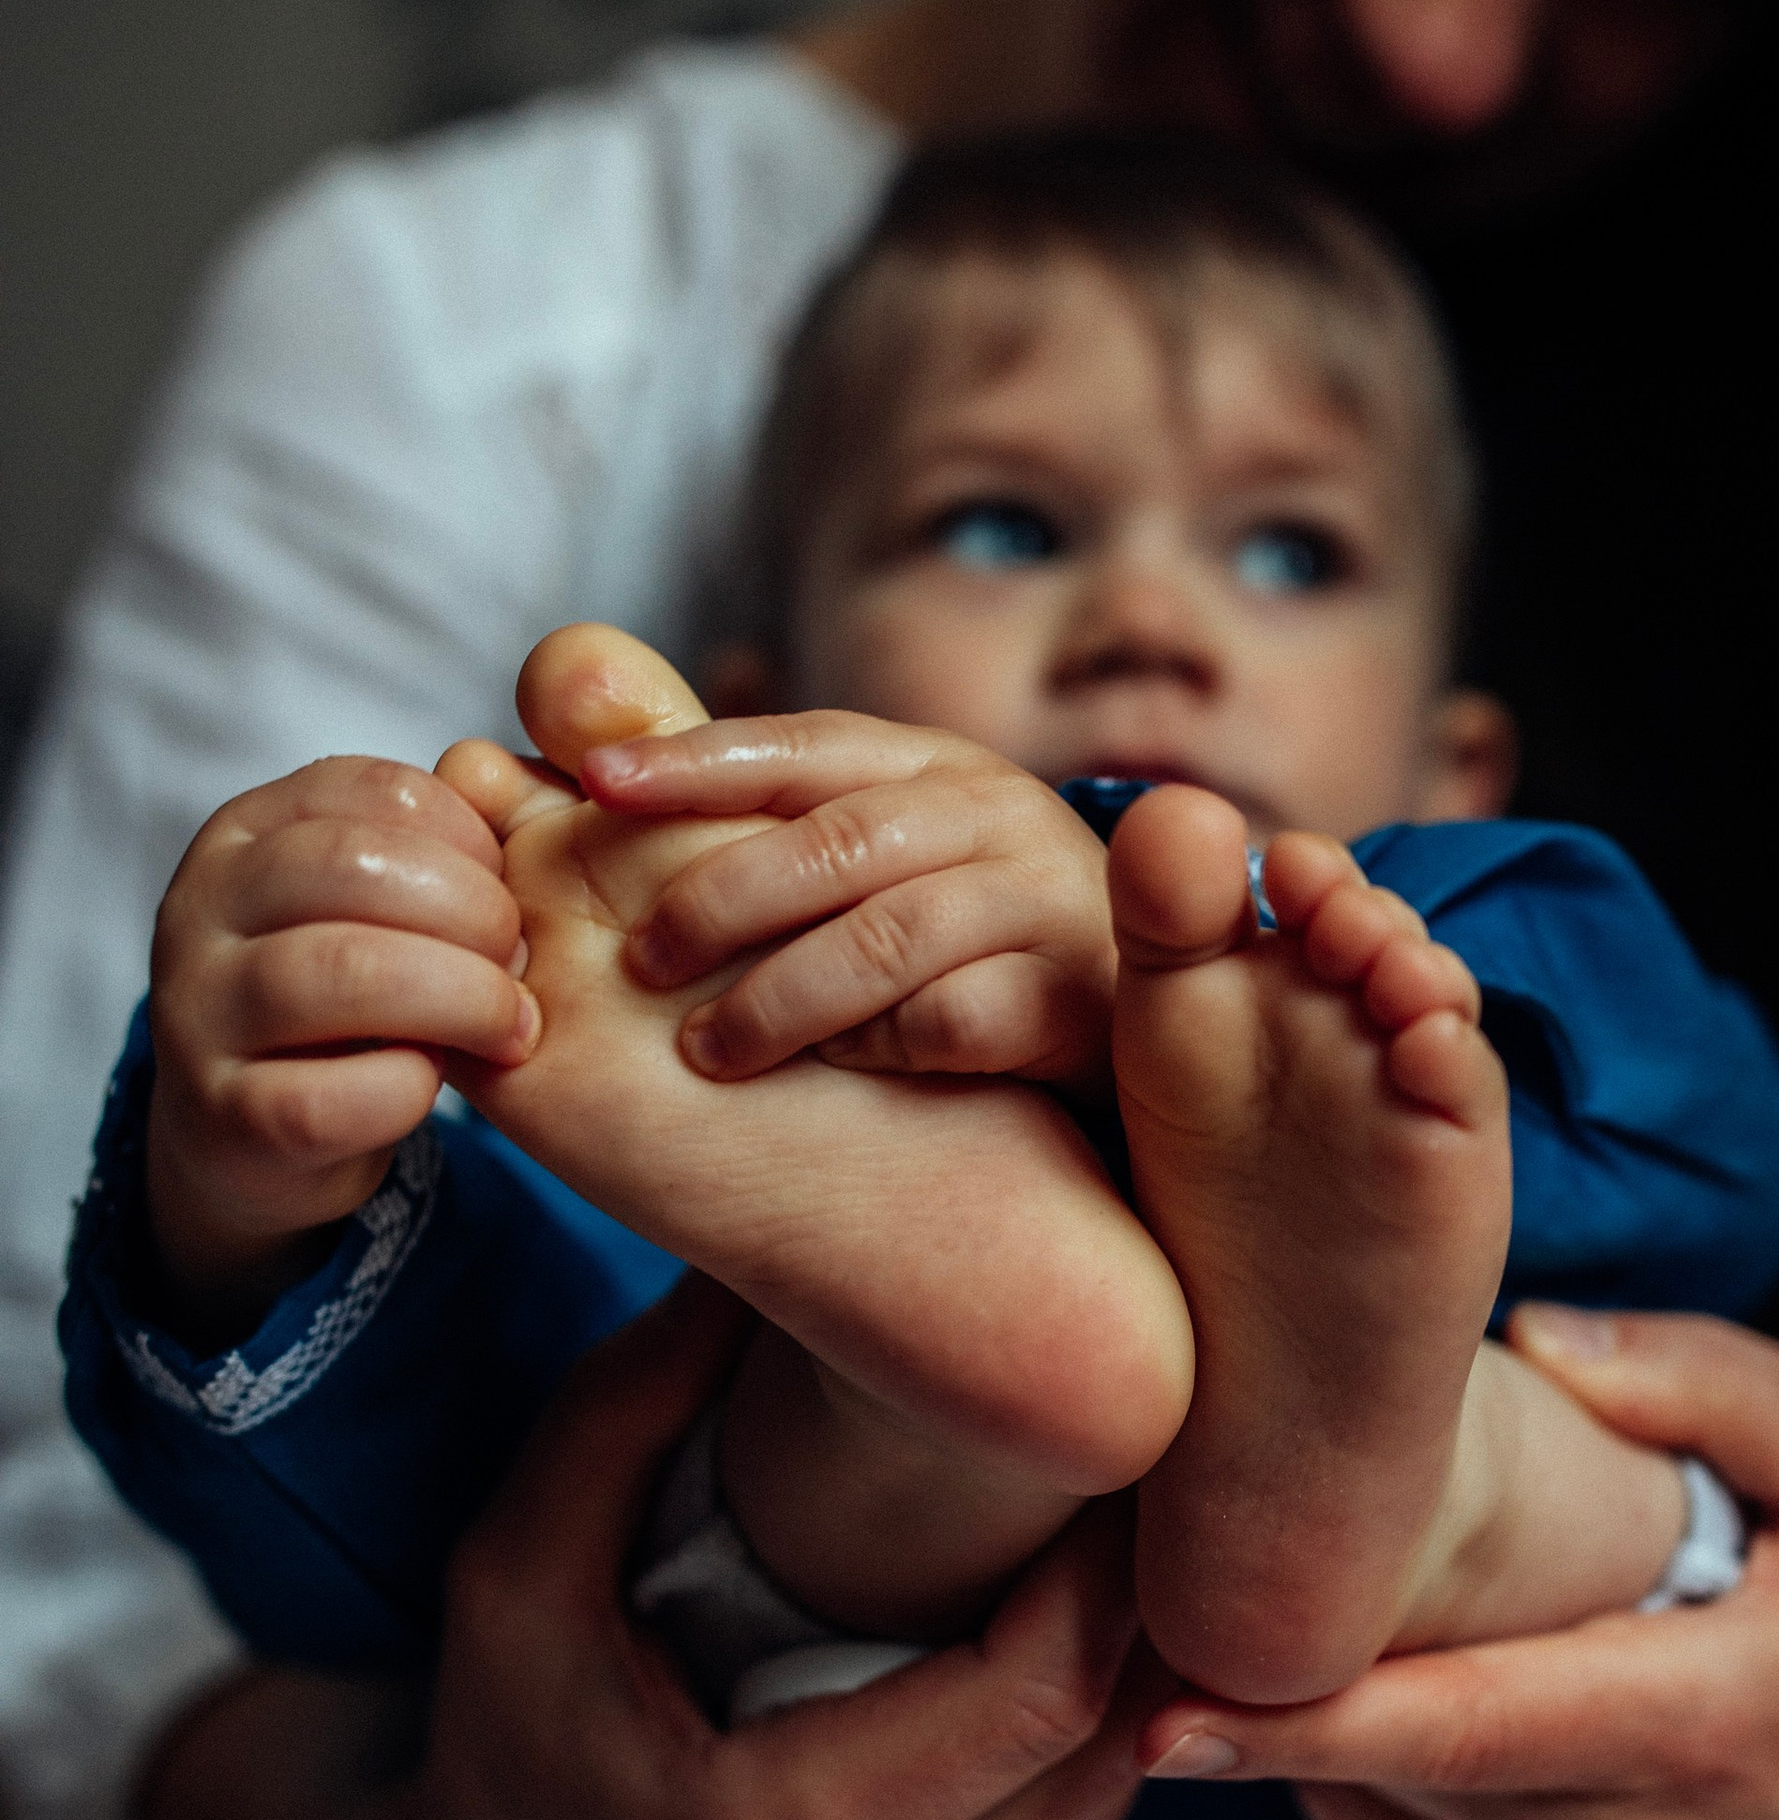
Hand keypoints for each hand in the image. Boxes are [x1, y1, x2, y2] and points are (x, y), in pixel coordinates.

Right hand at [137, 1278, 1159, 1819]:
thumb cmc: (510, 1734)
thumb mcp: (517, 1567)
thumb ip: (629, 1412)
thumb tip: (749, 1254)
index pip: (1040, 1694)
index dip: (1111, 1561)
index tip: (1132, 1427)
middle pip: (1111, 1734)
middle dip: (1146, 1587)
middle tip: (1157, 1438)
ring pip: (1122, 1782)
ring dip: (1137, 1649)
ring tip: (1124, 1508)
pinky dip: (1099, 1720)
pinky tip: (1069, 1618)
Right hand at [144, 757, 536, 1336]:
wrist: (258, 1136)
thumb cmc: (352, 999)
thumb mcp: (378, 902)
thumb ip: (436, 844)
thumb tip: (507, 784)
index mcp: (249, 833)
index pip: (379, 791)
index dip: (472, 839)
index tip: (507, 887)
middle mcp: (204, 908)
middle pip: (356, 868)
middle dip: (475, 914)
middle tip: (519, 961)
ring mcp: (200, 1013)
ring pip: (341, 972)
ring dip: (461, 998)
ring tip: (507, 1027)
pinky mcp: (225, 1116)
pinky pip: (330, 1094)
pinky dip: (407, 1087)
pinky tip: (432, 1079)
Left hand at [580, 714, 1115, 1090]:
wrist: (1143, 1052)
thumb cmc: (981, 956)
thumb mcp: (897, 867)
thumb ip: (778, 823)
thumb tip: (594, 762)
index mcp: (941, 769)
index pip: (806, 746)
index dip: (696, 760)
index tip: (593, 789)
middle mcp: (1002, 816)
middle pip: (837, 841)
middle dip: (720, 900)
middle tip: (638, 963)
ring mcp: (1049, 902)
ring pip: (889, 934)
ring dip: (781, 998)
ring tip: (706, 1051)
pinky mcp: (1082, 998)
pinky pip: (958, 1018)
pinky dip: (883, 1045)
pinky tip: (835, 1073)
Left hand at [1135, 1309, 1778, 1819]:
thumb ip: (1710, 1383)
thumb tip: (1536, 1342)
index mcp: (1695, 1728)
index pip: (1453, 1727)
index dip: (1298, 1714)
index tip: (1161, 1699)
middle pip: (1382, 1760)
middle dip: (1268, 1668)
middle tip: (1186, 1560)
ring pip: (1369, 1805)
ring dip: (1314, 1711)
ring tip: (1300, 1594)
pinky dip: (1361, 1764)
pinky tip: (1394, 1675)